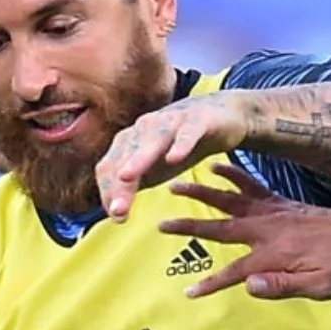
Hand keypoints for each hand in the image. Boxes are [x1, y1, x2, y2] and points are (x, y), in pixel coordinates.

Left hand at [96, 91, 250, 219]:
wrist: (222, 112)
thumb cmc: (181, 143)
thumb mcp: (155, 168)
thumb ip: (133, 185)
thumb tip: (113, 212)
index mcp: (131, 141)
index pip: (110, 166)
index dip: (108, 191)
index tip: (115, 217)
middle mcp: (145, 128)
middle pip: (126, 155)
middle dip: (118, 183)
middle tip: (118, 212)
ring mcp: (171, 121)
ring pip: (151, 139)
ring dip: (138, 159)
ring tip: (126, 177)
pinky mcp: (198, 119)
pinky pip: (187, 132)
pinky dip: (180, 144)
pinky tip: (173, 158)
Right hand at [160, 161, 330, 299]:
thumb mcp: (318, 286)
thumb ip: (282, 286)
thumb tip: (247, 286)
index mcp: (272, 254)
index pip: (233, 273)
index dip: (210, 284)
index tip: (188, 292)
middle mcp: (267, 230)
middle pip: (220, 228)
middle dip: (189, 227)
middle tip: (160, 224)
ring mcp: (273, 213)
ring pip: (229, 200)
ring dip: (201, 194)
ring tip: (175, 185)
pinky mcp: (280, 204)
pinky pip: (251, 185)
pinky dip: (232, 174)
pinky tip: (216, 165)